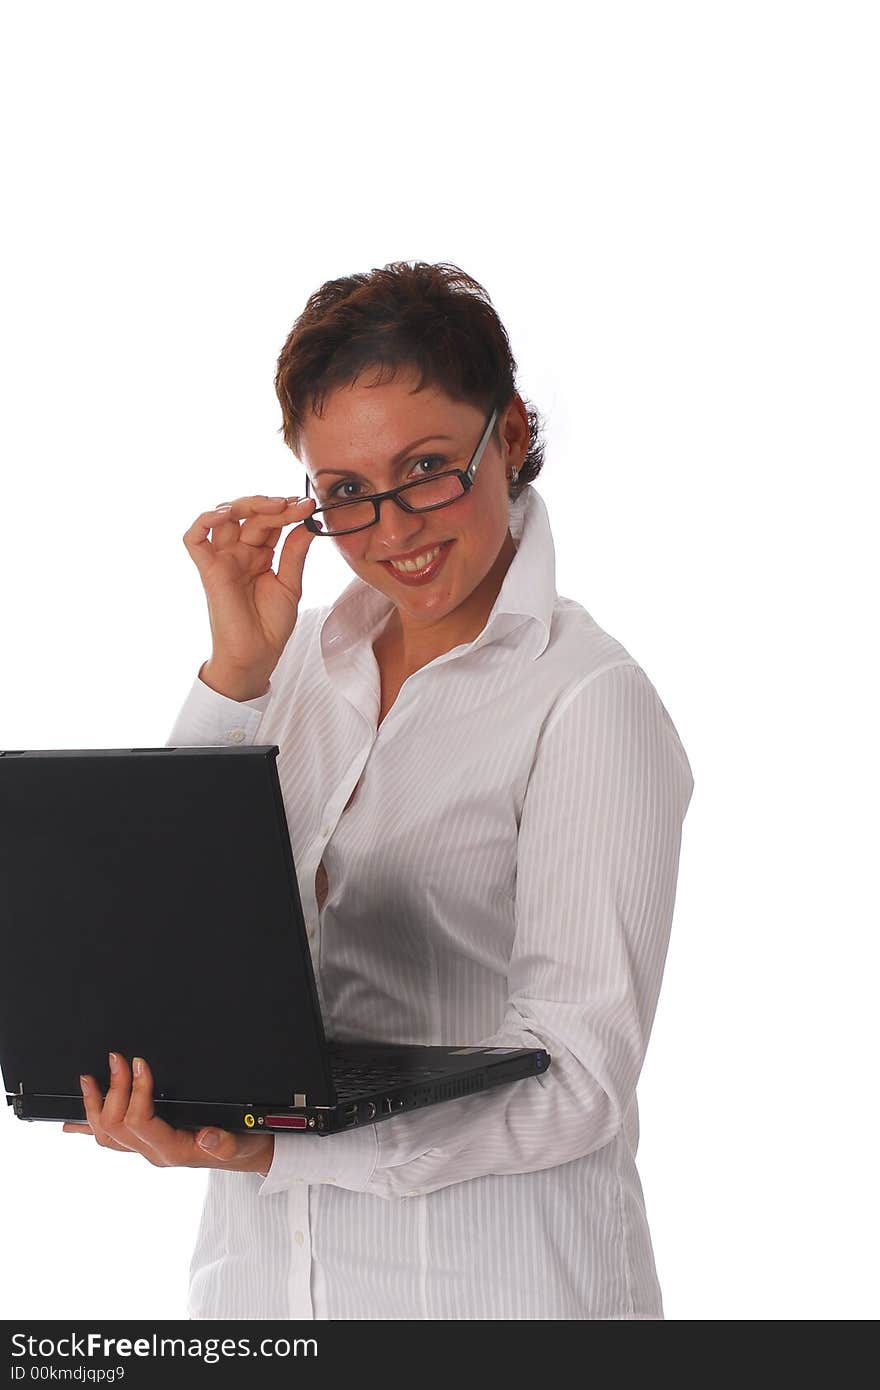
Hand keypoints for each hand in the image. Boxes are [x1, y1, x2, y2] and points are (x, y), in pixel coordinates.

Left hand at [62, 1053, 274, 1175]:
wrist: (247, 1153)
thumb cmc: (244, 1142)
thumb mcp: (244, 1140)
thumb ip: (225, 1142)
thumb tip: (207, 1138)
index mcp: (173, 1149)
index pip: (140, 1121)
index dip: (135, 1092)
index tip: (139, 1064)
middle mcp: (154, 1151)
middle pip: (115, 1126)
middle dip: (112, 1090)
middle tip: (116, 1059)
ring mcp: (146, 1148)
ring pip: (106, 1134)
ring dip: (94, 1105)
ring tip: (89, 1079)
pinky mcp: (145, 1142)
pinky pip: (110, 1139)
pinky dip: (88, 1128)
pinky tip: (73, 1123)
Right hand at [182, 494, 317, 686]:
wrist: (258, 655)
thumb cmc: (271, 625)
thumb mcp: (291, 584)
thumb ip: (295, 553)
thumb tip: (307, 523)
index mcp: (259, 554)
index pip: (270, 521)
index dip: (288, 510)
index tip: (309, 506)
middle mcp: (239, 552)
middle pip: (250, 515)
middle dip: (274, 506)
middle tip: (295, 504)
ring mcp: (222, 559)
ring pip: (223, 517)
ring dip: (246, 504)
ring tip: (273, 505)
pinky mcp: (208, 570)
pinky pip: (194, 539)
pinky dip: (204, 521)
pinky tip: (225, 513)